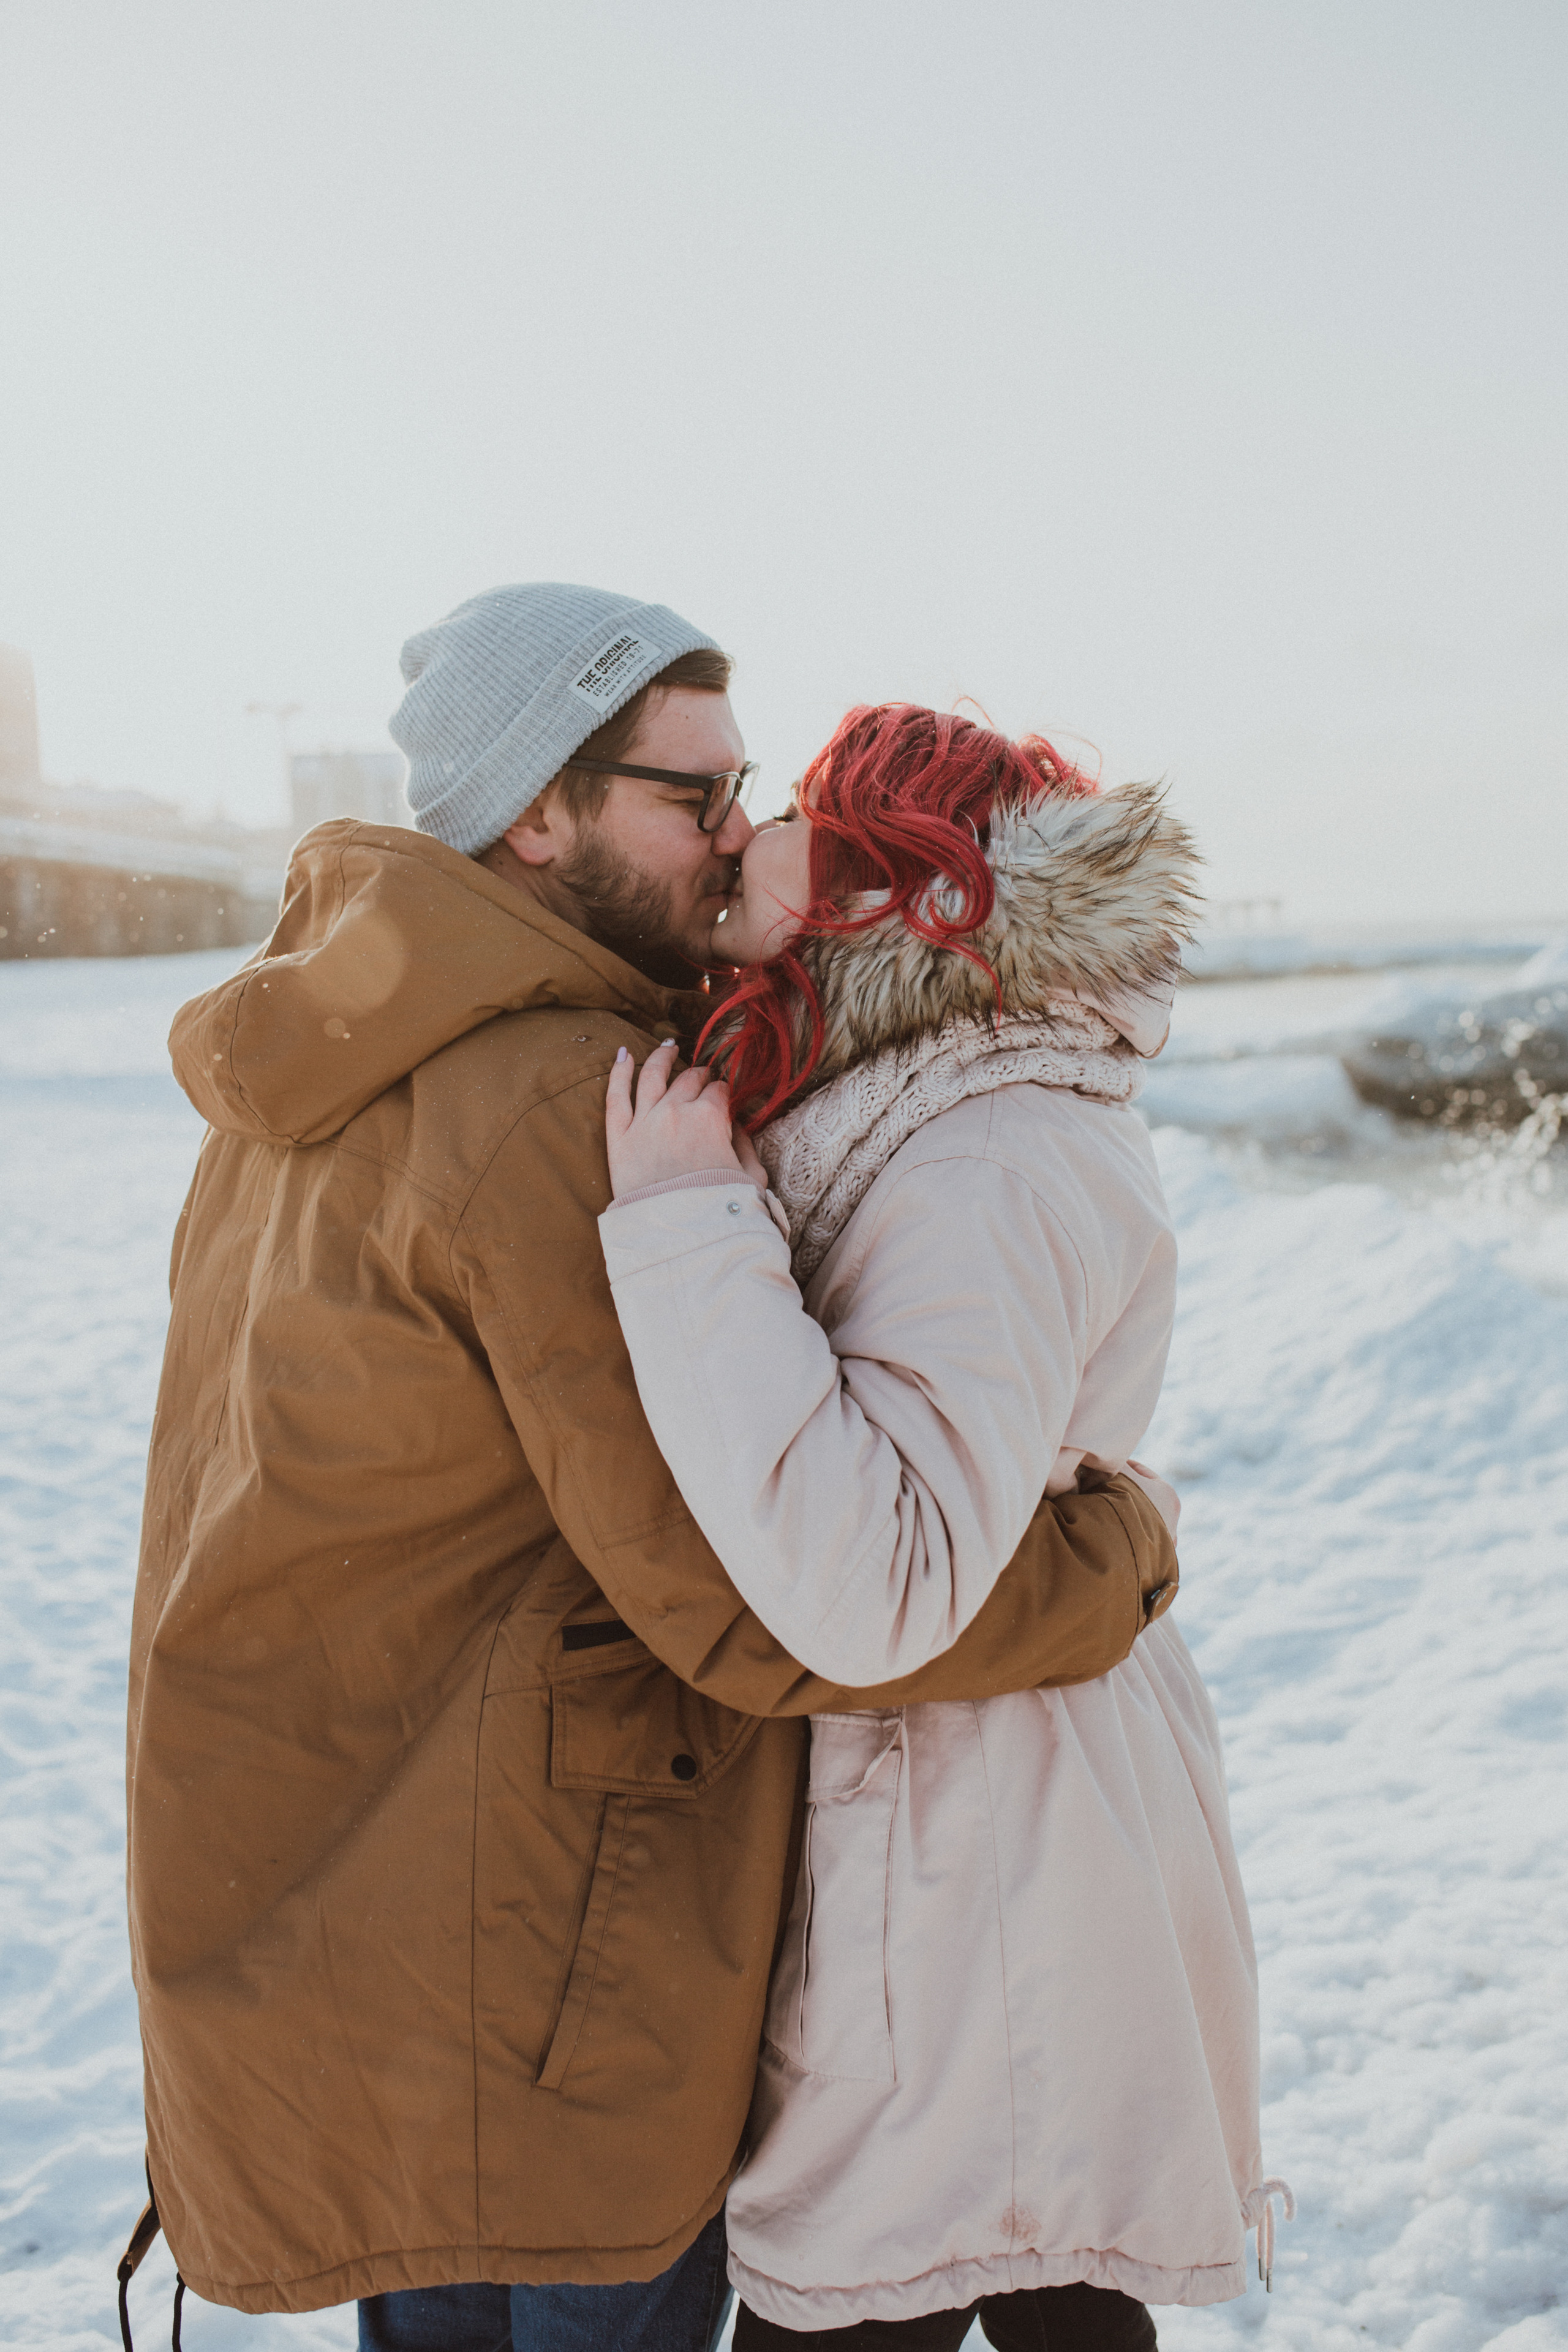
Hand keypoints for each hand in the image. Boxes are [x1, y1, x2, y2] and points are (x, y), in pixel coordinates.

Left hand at [605, 1040, 743, 1197]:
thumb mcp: (753, 1177)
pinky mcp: (618, 1139)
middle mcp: (676, 1111)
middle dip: (699, 1075)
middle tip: (702, 1076)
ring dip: (662, 1057)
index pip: (719, 1092)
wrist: (683, 1238)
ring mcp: (645, 1122)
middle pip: (688, 1080)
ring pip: (652, 1076)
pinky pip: (615, 1096)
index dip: (723, 1092)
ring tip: (668, 1047)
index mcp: (711, 1118)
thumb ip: (746, 1145)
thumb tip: (738, 1124)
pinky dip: (619, 1071)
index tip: (723, 1095)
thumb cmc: (722, 1212)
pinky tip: (623, 1054)